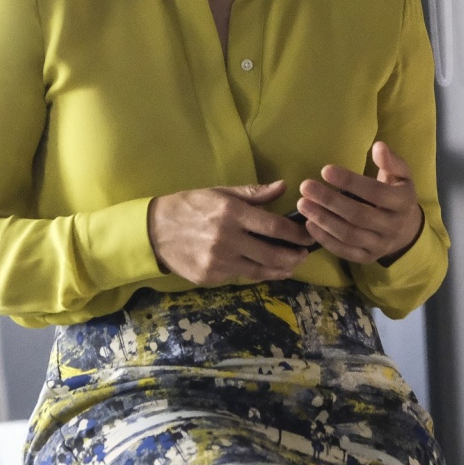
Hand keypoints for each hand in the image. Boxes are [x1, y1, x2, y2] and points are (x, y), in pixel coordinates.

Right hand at [147, 180, 311, 285]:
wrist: (154, 230)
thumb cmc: (190, 206)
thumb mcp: (220, 193)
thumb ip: (253, 194)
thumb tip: (283, 187)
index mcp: (231, 213)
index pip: (274, 226)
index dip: (296, 233)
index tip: (309, 234)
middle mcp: (226, 239)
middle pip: (272, 254)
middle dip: (294, 256)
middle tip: (304, 254)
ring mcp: (218, 262)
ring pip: (259, 270)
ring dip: (280, 269)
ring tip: (290, 265)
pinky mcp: (210, 277)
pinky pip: (240, 276)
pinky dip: (255, 272)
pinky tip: (264, 268)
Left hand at [296, 141, 424, 265]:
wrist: (406, 231)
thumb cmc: (396, 194)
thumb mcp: (401, 176)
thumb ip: (391, 161)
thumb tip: (379, 146)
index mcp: (403, 202)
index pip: (375, 193)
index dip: (350, 182)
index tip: (325, 170)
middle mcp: (393, 227)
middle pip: (358, 215)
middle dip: (330, 201)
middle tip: (305, 187)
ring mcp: (380, 245)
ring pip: (349, 235)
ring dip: (323, 220)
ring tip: (302, 204)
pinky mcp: (367, 258)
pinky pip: (344, 251)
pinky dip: (325, 239)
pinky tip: (309, 224)